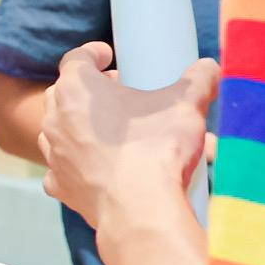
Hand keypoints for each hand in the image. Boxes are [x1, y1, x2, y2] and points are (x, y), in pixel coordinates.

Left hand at [37, 43, 218, 232]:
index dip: (93, 54)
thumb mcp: (186, 104)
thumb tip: (209, 68)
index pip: (76, 58)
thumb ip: (199, 80)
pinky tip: (97, 164)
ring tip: (109, 128)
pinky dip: (77, 163)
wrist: (141, 210)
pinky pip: (62, 168)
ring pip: (60, 130)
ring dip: (80, 125)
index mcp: (77, 90)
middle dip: (90, 90)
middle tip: (117, 92)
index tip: (109, 56)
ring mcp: (55, 155)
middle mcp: (55, 119)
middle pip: (64, 93)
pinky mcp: (60, 185)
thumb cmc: (156, 149)